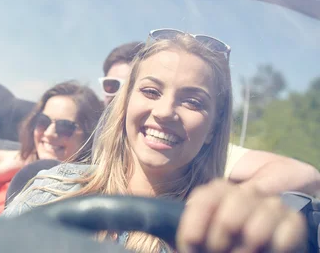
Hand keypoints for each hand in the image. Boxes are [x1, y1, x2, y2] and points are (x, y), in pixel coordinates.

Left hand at [177, 179, 306, 251]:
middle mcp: (243, 191)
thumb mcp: (194, 232)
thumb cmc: (219, 241)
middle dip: (218, 247)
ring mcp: (270, 204)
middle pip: (227, 221)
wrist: (252, 245)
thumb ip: (172, 225)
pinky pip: (281, 240)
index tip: (190, 247)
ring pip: (253, 233)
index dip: (193, 230)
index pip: (202, 202)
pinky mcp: (292, 220)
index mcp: (216, 190)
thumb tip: (146, 221)